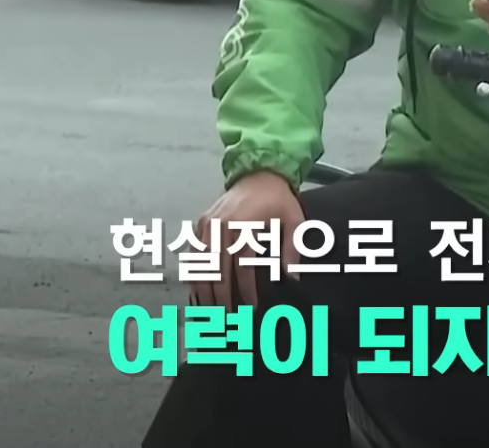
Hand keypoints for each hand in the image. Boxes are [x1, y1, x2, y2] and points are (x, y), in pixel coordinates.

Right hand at [191, 170, 302, 308]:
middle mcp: (222, 225)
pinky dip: (194, 273)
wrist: (259, 172)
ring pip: (200, 263)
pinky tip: (197, 290)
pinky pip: (193, 253)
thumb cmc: (278, 199)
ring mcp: (208, 224)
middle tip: (225, 316)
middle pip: (217, 268)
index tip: (250, 306)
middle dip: (221, 295)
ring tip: (208, 309)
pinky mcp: (201, 223)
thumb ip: (293, 249)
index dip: (246, 288)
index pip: (242, 265)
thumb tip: (292, 277)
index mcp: (245, 225)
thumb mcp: (294, 220)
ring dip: (203, 288)